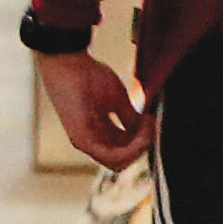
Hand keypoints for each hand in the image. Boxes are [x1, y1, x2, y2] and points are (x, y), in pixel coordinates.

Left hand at [35, 49, 152, 166]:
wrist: (67, 61)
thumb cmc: (87, 76)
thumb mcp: (116, 100)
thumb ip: (130, 119)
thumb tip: (148, 131)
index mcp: (98, 133)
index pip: (125, 151)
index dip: (144, 141)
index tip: (155, 124)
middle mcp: (90, 142)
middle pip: (124, 159)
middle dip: (144, 146)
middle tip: (155, 125)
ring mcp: (84, 142)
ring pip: (119, 161)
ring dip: (140, 147)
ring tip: (150, 125)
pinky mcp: (81, 139)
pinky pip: (111, 156)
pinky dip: (131, 148)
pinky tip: (142, 130)